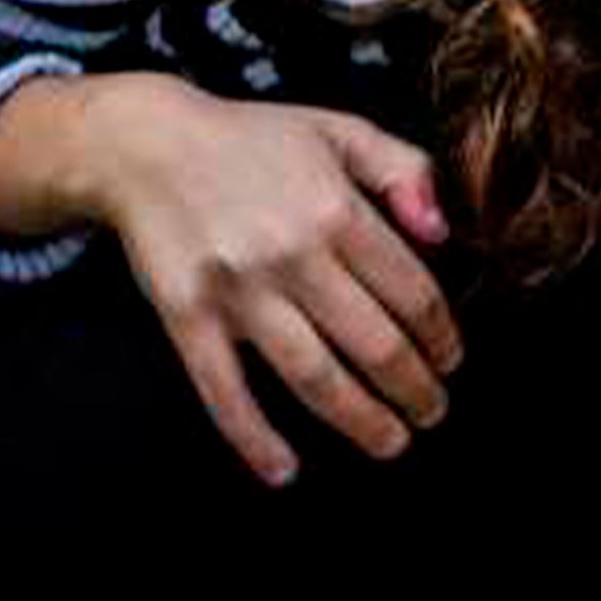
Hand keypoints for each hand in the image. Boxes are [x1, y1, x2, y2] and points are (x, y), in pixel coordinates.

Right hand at [78, 76, 462, 485]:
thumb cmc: (254, 138)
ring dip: (360, 420)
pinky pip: (224, 392)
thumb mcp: (340, 130)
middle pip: (373, 342)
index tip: (452, 360)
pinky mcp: (187, 318)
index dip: (441, 335)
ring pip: (314, 376)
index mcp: (336, 208)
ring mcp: (238, 291)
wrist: (149, 144)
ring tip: (391, 443)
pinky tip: (285, 470)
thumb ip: (404, 170)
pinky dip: (255, 438)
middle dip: (413, 389)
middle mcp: (293, 254)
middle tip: (433, 412)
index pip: (410, 290)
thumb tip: (442, 232)